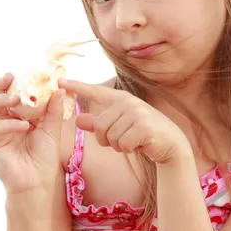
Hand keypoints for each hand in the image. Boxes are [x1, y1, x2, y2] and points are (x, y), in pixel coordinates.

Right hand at [0, 73, 65, 194]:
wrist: (38, 182)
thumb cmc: (44, 158)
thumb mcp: (52, 131)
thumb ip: (54, 111)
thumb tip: (60, 89)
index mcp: (17, 117)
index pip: (12, 96)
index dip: (17, 84)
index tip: (28, 74)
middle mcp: (4, 122)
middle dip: (0, 86)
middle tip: (10, 77)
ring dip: (1, 100)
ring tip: (16, 99)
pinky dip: (10, 124)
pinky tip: (24, 126)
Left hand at [58, 79, 191, 163]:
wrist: (170, 144)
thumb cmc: (142, 135)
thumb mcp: (118, 128)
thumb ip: (98, 125)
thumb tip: (78, 120)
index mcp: (120, 99)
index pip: (95, 91)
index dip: (77, 86)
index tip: (60, 80)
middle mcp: (128, 102)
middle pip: (99, 126)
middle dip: (107, 140)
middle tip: (123, 140)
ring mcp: (137, 112)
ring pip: (110, 137)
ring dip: (119, 146)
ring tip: (133, 141)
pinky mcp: (144, 126)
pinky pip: (122, 144)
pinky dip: (128, 149)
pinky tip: (140, 145)